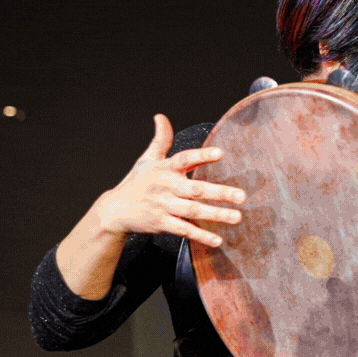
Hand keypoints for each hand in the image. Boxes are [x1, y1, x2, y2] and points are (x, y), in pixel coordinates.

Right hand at [94, 114, 244, 246]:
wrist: (115, 210)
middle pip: (195, 189)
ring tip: (237, 217)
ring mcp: (163, 206)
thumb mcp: (146, 159)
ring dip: (216, 214)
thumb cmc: (137, 183)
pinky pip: (184, 229)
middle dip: (219, 192)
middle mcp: (165, 186)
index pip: (184, 159)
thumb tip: (160, 117)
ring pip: (192, 210)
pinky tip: (218, 240)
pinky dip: (201, 235)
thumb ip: (160, 140)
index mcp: (164, 168)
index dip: (202, 156)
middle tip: (242, 196)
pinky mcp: (162, 223)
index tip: (220, 153)